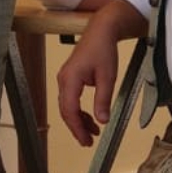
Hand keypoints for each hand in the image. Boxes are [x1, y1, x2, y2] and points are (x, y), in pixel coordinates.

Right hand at [57, 17, 119, 146]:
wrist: (101, 31)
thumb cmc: (103, 49)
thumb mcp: (108, 77)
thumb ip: (103, 100)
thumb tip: (102, 120)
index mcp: (71, 79)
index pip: (70, 110)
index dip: (77, 128)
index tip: (86, 140)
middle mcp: (64, 80)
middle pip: (66, 111)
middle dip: (77, 127)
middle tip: (88, 141)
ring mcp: (65, 79)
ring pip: (67, 106)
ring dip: (79, 120)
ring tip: (93, 132)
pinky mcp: (70, 78)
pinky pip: (71, 99)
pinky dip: (79, 110)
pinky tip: (90, 117)